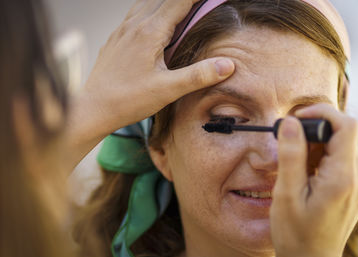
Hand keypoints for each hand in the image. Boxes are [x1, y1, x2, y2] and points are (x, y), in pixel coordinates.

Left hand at [65, 0, 234, 168]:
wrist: (92, 108)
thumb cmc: (127, 100)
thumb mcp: (167, 90)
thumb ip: (198, 75)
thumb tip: (227, 65)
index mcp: (150, 32)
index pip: (180, 1)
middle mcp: (134, 24)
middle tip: (201, 4)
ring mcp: (122, 29)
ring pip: (148, 2)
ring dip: (167, 2)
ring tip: (183, 9)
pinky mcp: (116, 38)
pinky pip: (136, 12)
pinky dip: (151, 9)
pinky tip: (155, 20)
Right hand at [270, 104, 357, 256]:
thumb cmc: (295, 233)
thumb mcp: (286, 193)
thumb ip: (290, 155)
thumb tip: (290, 122)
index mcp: (343, 178)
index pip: (346, 125)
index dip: (322, 113)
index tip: (297, 119)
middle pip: (343, 133)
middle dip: (315, 132)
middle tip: (291, 149)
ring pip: (342, 145)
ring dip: (317, 147)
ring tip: (298, 169)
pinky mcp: (357, 187)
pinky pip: (342, 159)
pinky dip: (323, 158)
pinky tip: (308, 176)